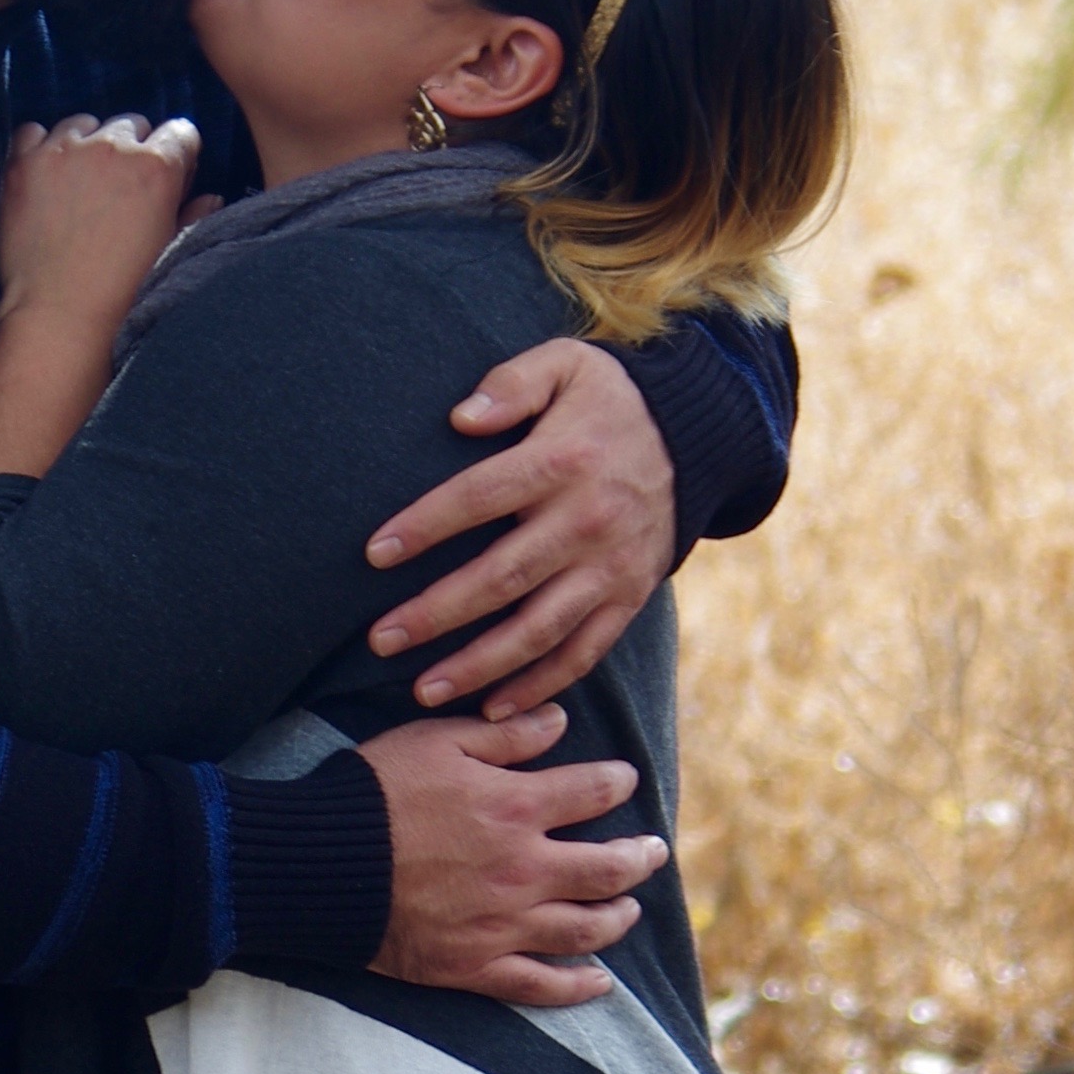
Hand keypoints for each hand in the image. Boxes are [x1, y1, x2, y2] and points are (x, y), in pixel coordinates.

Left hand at [0, 109, 202, 336]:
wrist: (59, 316)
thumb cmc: (122, 293)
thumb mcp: (169, 252)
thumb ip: (192, 216)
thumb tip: (210, 197)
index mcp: (158, 167)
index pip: (179, 132)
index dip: (176, 154)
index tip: (166, 175)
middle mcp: (112, 148)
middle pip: (131, 125)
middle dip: (130, 149)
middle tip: (118, 189)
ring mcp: (64, 150)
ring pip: (83, 124)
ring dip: (85, 144)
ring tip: (78, 185)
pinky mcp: (24, 163)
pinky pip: (33, 131)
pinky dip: (40, 147)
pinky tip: (45, 177)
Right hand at [358, 706, 665, 1006]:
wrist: (317, 866)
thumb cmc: (372, 794)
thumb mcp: (436, 741)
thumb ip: (504, 735)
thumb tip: (559, 722)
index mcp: (516, 808)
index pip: (592, 793)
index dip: (617, 783)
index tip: (624, 780)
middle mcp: (522, 870)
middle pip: (607, 869)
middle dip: (639, 857)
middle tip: (653, 851)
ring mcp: (503, 925)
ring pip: (586, 929)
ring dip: (618, 917)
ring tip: (630, 909)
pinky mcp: (475, 967)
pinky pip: (541, 986)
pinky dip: (578, 987)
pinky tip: (599, 982)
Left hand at [361, 335, 678, 719]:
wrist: (699, 434)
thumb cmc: (611, 400)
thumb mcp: (567, 365)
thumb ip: (512, 383)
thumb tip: (461, 418)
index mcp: (562, 462)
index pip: (478, 498)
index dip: (424, 527)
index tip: (374, 554)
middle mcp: (587, 521)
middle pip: (501, 577)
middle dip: (437, 614)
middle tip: (381, 640)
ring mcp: (611, 567)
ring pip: (539, 628)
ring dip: (480, 665)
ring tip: (424, 689)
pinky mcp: (629, 597)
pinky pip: (583, 651)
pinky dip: (540, 684)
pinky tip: (494, 708)